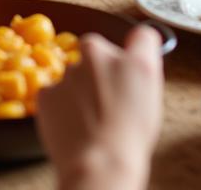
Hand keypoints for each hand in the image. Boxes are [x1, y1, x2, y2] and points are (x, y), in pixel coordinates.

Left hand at [36, 26, 162, 189]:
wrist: (99, 164)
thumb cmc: (131, 133)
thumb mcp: (153, 92)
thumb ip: (146, 59)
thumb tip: (141, 45)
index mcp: (130, 56)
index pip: (139, 37)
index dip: (135, 52)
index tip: (131, 66)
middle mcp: (98, 55)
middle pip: (98, 52)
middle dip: (100, 69)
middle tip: (107, 100)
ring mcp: (68, 73)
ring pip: (74, 74)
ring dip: (79, 88)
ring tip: (90, 119)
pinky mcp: (47, 92)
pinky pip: (54, 93)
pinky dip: (60, 105)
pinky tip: (72, 124)